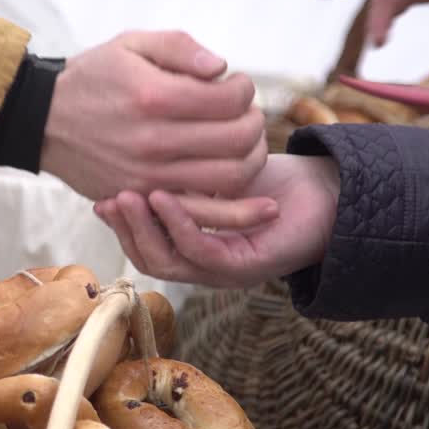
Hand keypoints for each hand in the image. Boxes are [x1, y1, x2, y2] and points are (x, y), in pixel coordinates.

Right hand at [41, 30, 265, 200]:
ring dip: (250, 157)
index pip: (230, 99)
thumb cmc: (93, 77)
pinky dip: (229, 197)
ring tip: (240, 141)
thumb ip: (180, 47)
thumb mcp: (130, 44)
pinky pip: (203, 208)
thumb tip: (221, 68)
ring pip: (231, 177)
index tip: (234, 84)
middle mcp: (154, 140)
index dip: (244, 89)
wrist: (43, 121)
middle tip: (243, 112)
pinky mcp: (144, 197)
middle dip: (253, 121)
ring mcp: (149, 176)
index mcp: (154, 96)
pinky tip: (229, 174)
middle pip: (239, 140)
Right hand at [94, 154, 338, 287]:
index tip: (98, 193)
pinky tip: (162, 195)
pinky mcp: (246, 268)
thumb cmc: (272, 179)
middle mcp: (205, 264)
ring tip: (126, 196)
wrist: (329, 189)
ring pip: (168, 260)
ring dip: (143, 228)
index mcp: (194, 245)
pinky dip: (177, 224)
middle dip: (122, 228)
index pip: (143, 244)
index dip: (118, 224)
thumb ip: (178, 175)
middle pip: (148, 257)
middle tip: (104, 196)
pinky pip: (201, 251)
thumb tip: (133, 158)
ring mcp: (224, 271)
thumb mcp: (213, 172)